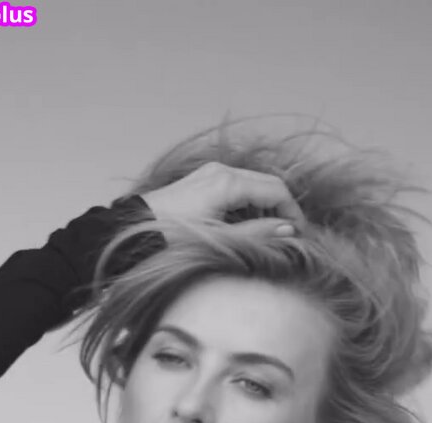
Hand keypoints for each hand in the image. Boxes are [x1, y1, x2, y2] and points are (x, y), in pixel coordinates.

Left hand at [140, 161, 305, 236]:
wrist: (132, 232)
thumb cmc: (171, 239)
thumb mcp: (219, 241)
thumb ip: (256, 235)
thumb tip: (288, 230)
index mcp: (228, 183)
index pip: (276, 190)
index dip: (293, 212)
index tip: (299, 235)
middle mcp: (221, 172)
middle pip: (267, 184)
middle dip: (281, 208)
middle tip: (287, 236)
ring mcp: (210, 174)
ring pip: (252, 185)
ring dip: (265, 208)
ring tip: (267, 235)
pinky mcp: (202, 182)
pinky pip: (236, 188)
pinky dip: (248, 205)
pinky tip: (245, 227)